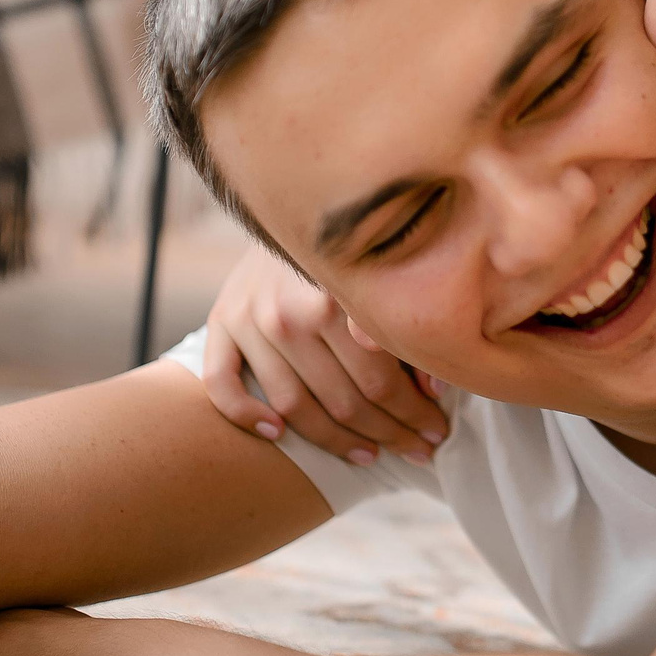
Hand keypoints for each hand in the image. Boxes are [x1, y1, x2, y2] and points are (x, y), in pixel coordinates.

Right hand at [201, 245, 447, 464]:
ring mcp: (249, 322)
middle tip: (419, 451)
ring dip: (336, 442)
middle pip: (343, 401)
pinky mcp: (219, 323)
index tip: (437, 434)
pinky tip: (277, 436)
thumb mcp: (384, 281)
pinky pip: (222, 384)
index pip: (380, 382)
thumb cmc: (352, 248)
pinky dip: (245, 415)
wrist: (291, 199)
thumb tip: (432, 390)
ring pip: (294, 408)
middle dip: (389, 433)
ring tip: (371, 457)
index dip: (413, 416)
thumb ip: (404, 333)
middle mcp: (288, 313)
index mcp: (335, 300)